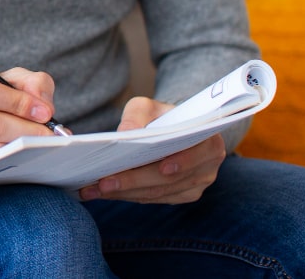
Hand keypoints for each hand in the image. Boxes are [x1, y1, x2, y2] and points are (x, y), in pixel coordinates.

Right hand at [0, 63, 59, 167]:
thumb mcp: (8, 78)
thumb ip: (31, 83)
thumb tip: (43, 108)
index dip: (18, 104)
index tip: (44, 112)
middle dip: (25, 131)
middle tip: (49, 135)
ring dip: (19, 150)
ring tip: (40, 147)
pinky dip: (7, 162)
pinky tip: (22, 156)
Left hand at [78, 96, 226, 203]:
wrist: (171, 127)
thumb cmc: (160, 115)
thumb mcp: (149, 106)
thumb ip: (138, 115)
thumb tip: (125, 132)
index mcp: (209, 141)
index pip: (197, 155)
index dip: (180, 163)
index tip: (160, 168)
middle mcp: (207, 166)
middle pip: (169, 180)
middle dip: (134, 182)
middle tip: (104, 183)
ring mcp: (196, 184)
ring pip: (158, 193)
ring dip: (125, 193)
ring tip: (95, 190)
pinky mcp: (181, 195)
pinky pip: (153, 198)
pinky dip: (128, 195)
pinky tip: (105, 193)